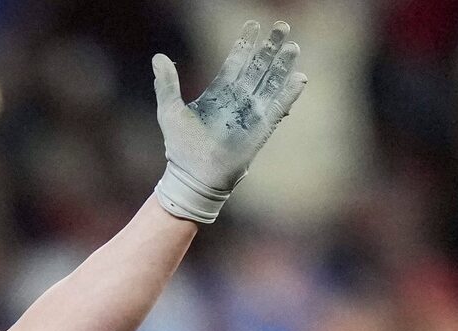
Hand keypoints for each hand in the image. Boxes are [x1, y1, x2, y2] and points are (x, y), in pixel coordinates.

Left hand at [152, 20, 305, 224]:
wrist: (193, 177)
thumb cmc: (180, 148)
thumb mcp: (170, 111)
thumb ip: (167, 84)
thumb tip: (158, 57)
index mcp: (219, 93)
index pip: (236, 62)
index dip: (245, 43)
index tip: (253, 24)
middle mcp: (238, 100)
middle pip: (258, 67)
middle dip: (270, 47)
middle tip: (282, 26)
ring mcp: (251, 114)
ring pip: (271, 83)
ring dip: (282, 66)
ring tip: (292, 46)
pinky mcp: (260, 129)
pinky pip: (278, 108)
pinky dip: (289, 94)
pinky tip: (300, 78)